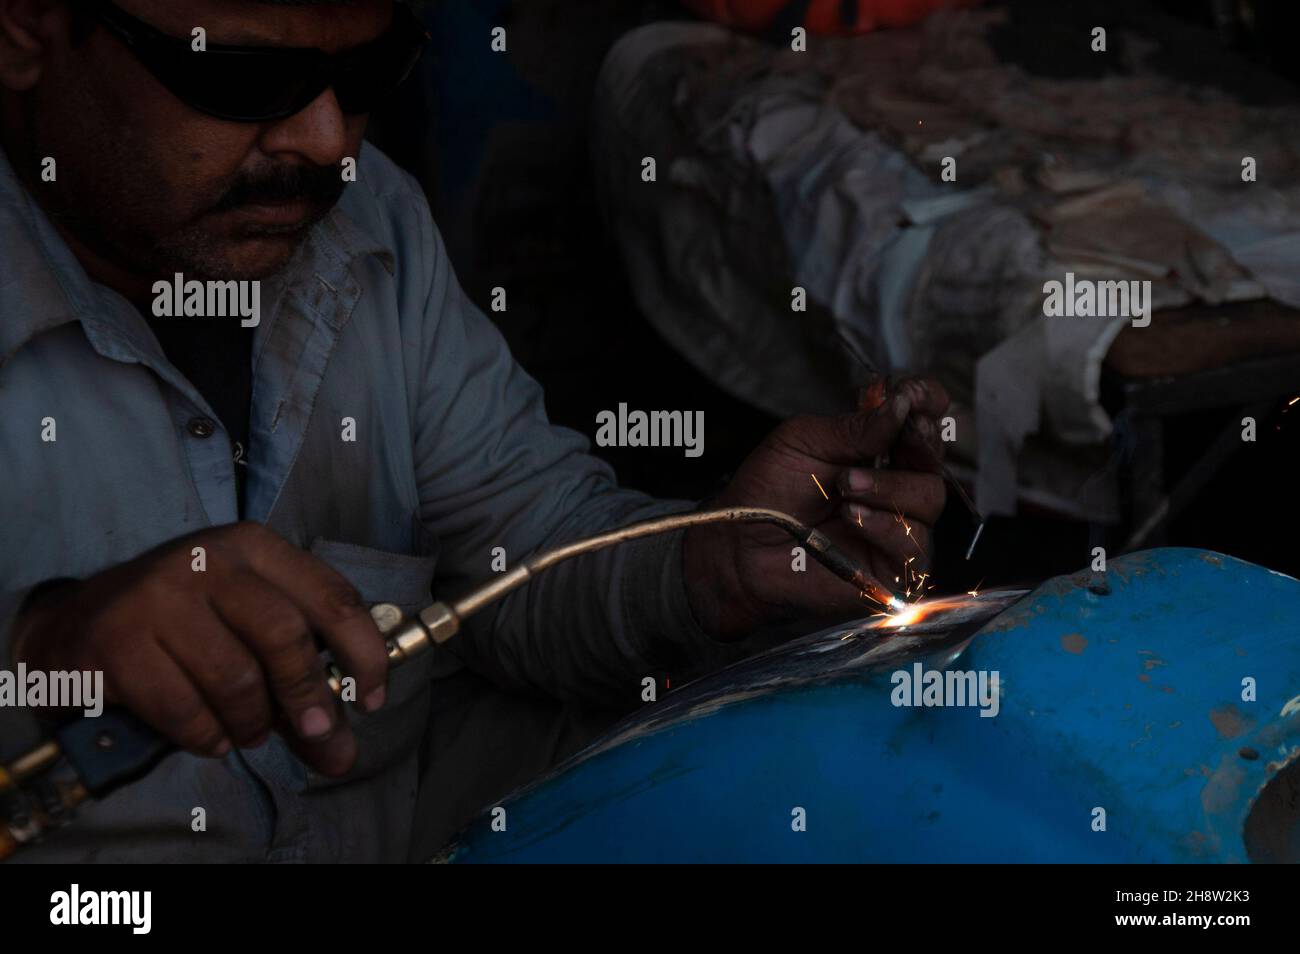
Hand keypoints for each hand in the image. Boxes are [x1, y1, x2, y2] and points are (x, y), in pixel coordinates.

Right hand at [11, 522, 388, 775]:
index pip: (332, 597)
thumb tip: (340, 751)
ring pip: (236, 679)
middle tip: (318, 737)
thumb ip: (299, 678)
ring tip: (248, 732)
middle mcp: (208, 560)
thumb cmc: (184, 626)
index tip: (372, 699)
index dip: (364, 654)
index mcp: (254, 547)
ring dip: (253, 723)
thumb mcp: (246, 626)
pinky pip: (184, 709)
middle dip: (310, 699)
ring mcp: (158, 596)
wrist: (75, 624)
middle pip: (285, 637)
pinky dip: (207, 736)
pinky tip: (211, 736)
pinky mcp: (117, 640)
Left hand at [683, 376, 949, 639]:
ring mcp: (899, 526)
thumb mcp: (804, 442)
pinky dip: (884, 525)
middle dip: (918, 440)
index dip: (926, 401)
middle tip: (898, 433)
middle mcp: (895, 484)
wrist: (741, 547)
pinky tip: (851, 516)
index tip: (912, 395)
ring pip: (929, 497)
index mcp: (878, 447)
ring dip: (888, 486)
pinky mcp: (895, 568)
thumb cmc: (768, 492)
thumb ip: (855, 426)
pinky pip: (914, 543)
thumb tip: (901, 403)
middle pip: (935, 456)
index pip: (922, 417)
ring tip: (845, 485)